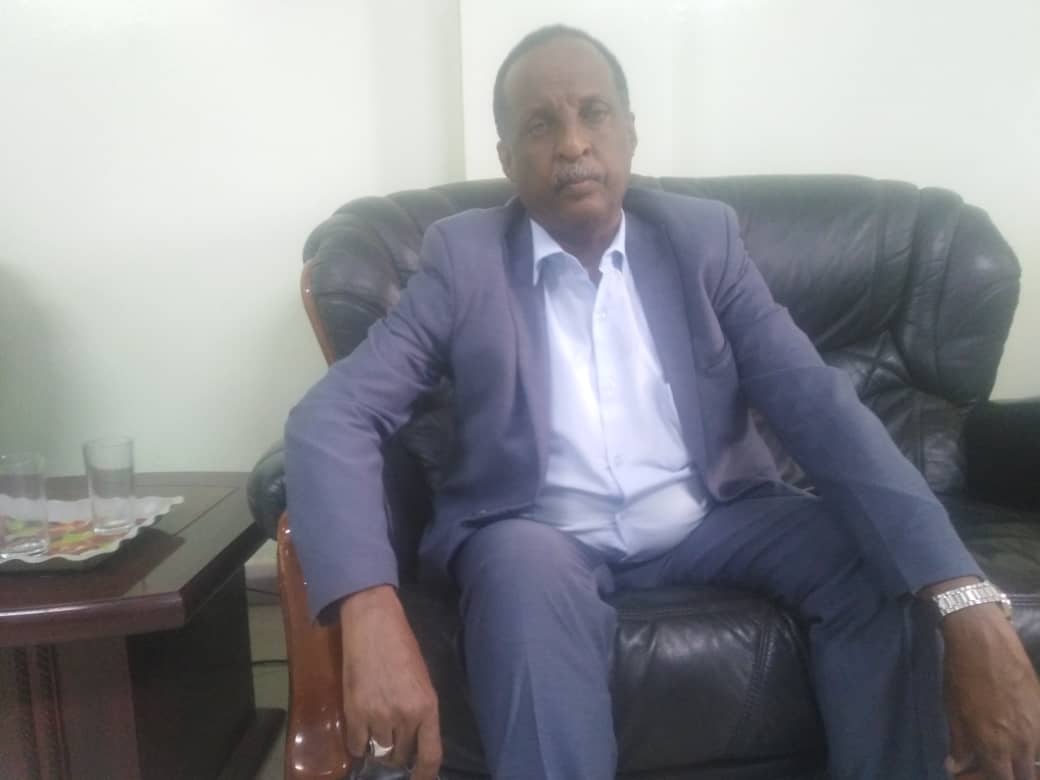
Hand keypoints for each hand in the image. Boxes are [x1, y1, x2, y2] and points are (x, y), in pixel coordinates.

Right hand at [339, 585, 441, 779]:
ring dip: (378, 746)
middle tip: (393, 740)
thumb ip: (420, 711)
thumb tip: (415, 739)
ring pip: (379, 751)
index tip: (419, 779)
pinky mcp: (354, 713)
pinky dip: (358, 742)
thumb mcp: (422, 680)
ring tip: (376, 728)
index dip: (425, 775)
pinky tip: (361, 730)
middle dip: (398, 753)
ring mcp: (379, 716)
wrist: (373, 624)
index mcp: (428, 707)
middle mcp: (405, 716)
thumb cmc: (402, 647)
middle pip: (401, 756)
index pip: (431, 755)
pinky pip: (356, 745)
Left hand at [942, 603, 1039, 778]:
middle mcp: (1022, 744)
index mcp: (995, 746)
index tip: (968, 772)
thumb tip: (956, 766)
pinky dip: (1033, 747)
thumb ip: (960, 744)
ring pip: (1037, 762)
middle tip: (988, 765)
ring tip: (1005, 754)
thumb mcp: (954, 712)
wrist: (984, 641)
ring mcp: (1038, 729)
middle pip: (1025, 777)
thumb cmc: (962, 675)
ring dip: (1024, 764)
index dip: (981, 779)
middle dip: (1008, 775)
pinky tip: (1018, 739)